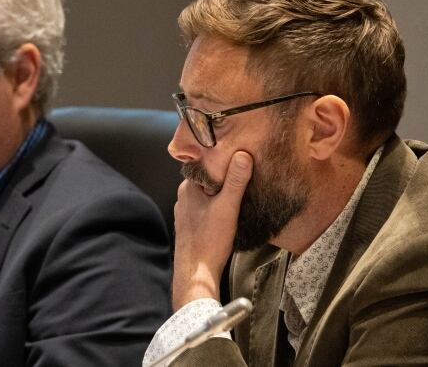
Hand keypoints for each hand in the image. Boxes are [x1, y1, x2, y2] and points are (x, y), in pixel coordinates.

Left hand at [172, 151, 252, 309]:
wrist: (196, 273)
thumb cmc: (209, 241)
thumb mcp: (227, 207)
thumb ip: (236, 181)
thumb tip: (243, 155)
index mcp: (188, 188)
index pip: (204, 163)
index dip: (220, 158)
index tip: (237, 154)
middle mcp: (184, 198)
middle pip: (206, 178)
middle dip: (222, 175)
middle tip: (243, 170)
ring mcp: (186, 212)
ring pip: (206, 194)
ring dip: (220, 192)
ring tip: (240, 189)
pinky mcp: (192, 225)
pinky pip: (205, 208)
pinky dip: (216, 205)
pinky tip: (229, 211)